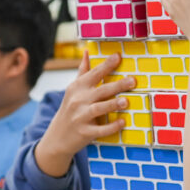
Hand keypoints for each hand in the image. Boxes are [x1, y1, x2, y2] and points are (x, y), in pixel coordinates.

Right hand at [33, 54, 135, 176]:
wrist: (57, 138)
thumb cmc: (70, 110)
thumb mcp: (73, 90)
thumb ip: (82, 72)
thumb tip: (87, 52)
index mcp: (77, 88)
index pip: (94, 73)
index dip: (106, 65)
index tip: (118, 56)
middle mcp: (78, 101)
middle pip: (100, 90)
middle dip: (117, 85)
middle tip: (133, 80)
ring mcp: (81, 117)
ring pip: (99, 109)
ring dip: (113, 105)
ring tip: (127, 101)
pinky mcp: (85, 133)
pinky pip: (100, 130)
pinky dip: (111, 126)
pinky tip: (122, 122)